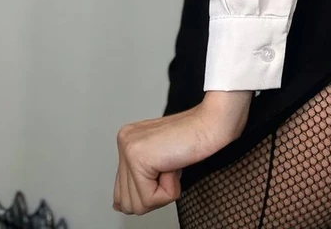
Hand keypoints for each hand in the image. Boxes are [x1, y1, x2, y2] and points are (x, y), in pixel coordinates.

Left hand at [113, 91, 252, 214]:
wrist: (211, 124)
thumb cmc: (194, 140)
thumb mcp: (160, 161)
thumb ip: (138, 178)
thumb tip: (119, 206)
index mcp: (127, 141)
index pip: (122, 192)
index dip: (148, 191)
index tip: (165, 170)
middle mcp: (124, 142)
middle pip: (127, 202)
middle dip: (154, 194)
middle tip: (170, 167)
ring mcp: (128, 148)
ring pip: (137, 204)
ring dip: (162, 192)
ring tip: (172, 164)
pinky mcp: (138, 157)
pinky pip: (150, 198)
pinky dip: (169, 189)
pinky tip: (174, 165)